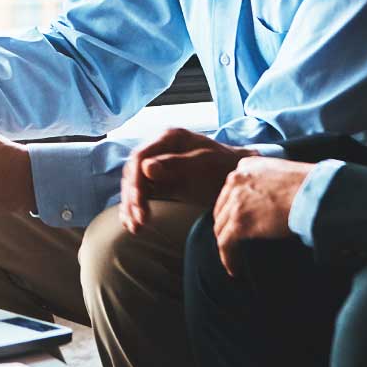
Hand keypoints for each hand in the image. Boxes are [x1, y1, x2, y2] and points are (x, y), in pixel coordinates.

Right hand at [120, 128, 252, 233]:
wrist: (236, 174)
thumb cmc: (223, 166)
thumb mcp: (203, 165)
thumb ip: (174, 165)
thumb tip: (146, 167)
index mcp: (168, 138)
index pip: (139, 157)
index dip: (136, 182)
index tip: (140, 204)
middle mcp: (158, 148)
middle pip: (133, 172)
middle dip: (132, 198)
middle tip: (140, 221)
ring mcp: (157, 164)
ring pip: (133, 185)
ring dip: (130, 207)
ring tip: (136, 228)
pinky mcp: (159, 180)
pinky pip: (140, 193)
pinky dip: (134, 208)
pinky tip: (132, 225)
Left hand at [212, 156, 313, 276]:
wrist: (313, 194)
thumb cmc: (308, 185)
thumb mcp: (281, 172)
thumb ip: (268, 181)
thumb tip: (271, 201)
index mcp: (246, 166)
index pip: (231, 190)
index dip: (232, 207)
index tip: (237, 220)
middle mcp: (235, 180)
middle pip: (222, 208)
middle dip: (225, 226)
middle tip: (232, 241)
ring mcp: (235, 201)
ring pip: (221, 228)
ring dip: (226, 245)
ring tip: (233, 258)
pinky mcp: (239, 222)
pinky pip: (225, 244)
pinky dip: (228, 258)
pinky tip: (234, 269)